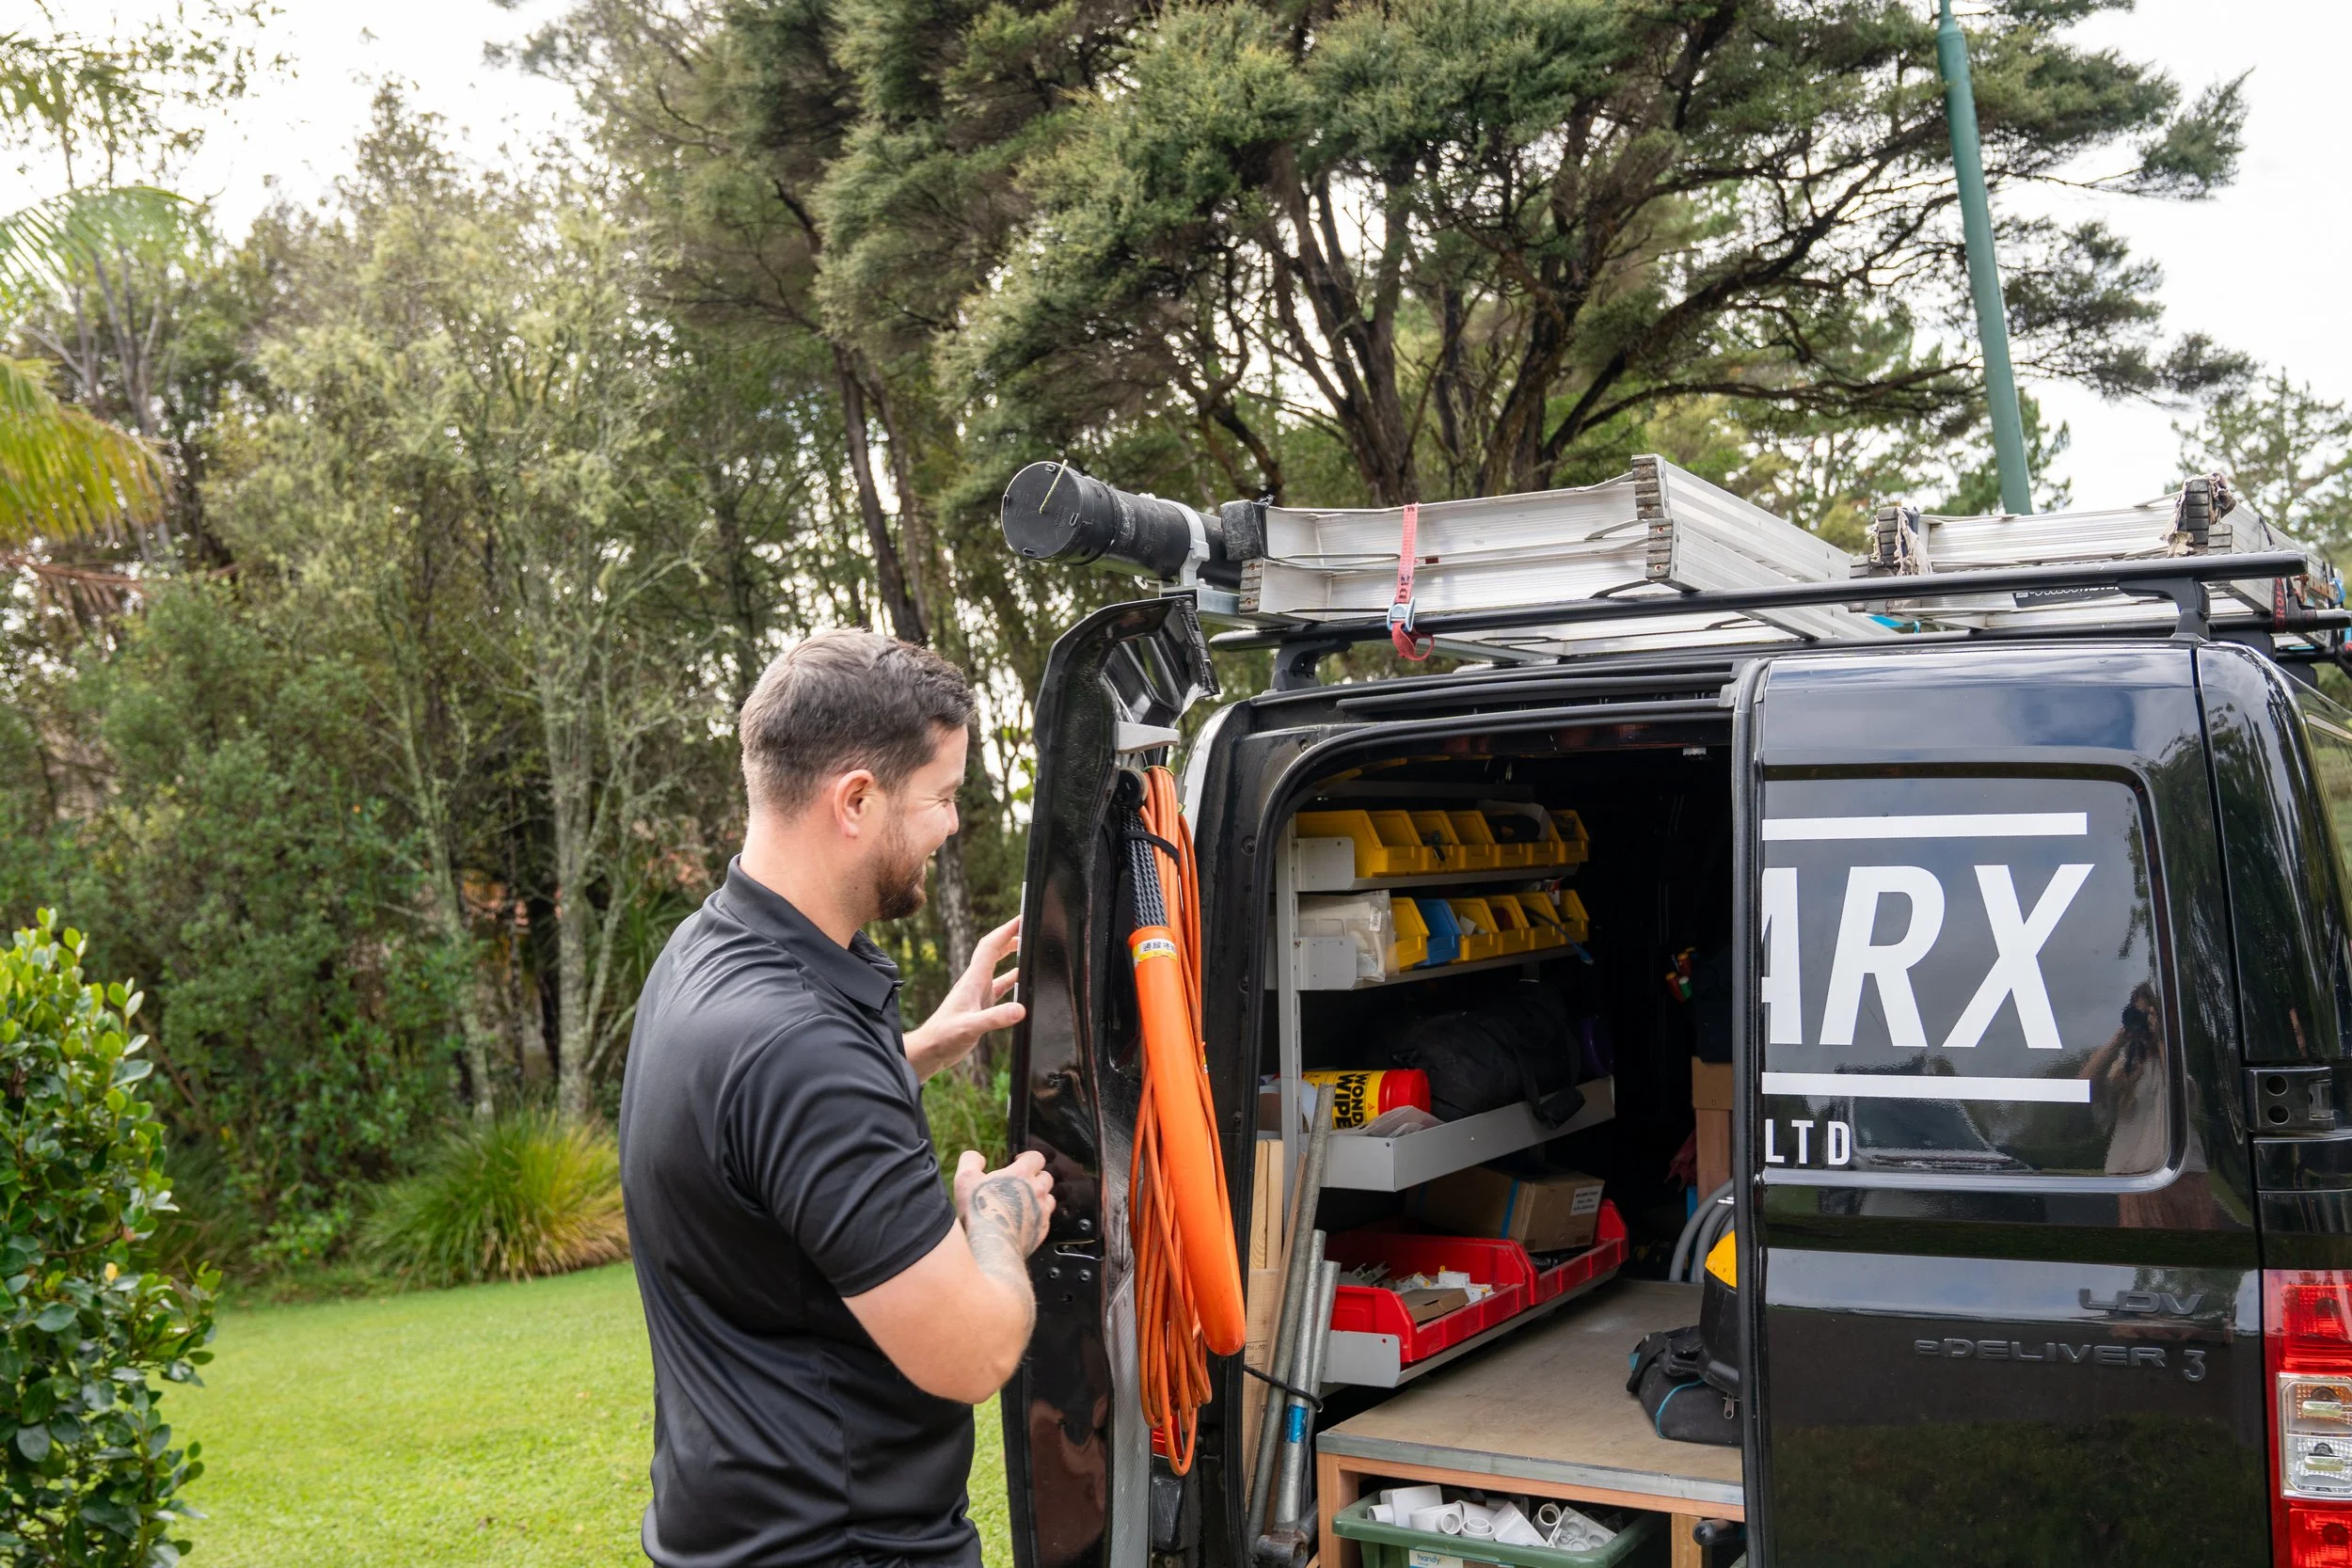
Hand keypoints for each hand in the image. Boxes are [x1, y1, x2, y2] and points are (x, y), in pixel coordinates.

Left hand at [904, 916, 1023, 1079]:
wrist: (930, 1050)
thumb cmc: (943, 1036)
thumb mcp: (971, 1026)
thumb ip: (995, 1018)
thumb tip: (1021, 1008)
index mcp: (973, 981)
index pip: (990, 947)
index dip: (1005, 930)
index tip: (1021, 919)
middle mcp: (975, 984)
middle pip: (994, 952)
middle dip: (1010, 938)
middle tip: (1027, 930)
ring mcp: (977, 995)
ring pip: (997, 969)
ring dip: (1011, 958)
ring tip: (1029, 952)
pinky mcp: (980, 1008)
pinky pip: (999, 990)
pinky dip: (1012, 983)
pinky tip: (1022, 987)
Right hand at [956, 1148, 1055, 1256]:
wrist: (990, 1247)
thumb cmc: (979, 1213)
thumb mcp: (965, 1179)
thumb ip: (971, 1161)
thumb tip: (977, 1158)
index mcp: (1021, 1174)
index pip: (1037, 1157)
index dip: (1028, 1157)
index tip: (1019, 1161)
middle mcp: (1036, 1191)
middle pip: (1047, 1176)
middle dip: (1035, 1176)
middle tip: (1020, 1183)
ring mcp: (1041, 1211)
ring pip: (1049, 1197)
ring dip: (1040, 1196)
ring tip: (1023, 1201)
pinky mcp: (1042, 1231)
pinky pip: (1047, 1219)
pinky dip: (1038, 1217)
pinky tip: (1025, 1220)